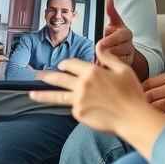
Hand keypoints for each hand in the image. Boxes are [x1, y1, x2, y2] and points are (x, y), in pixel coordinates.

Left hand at [31, 50, 151, 135]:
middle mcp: (82, 85)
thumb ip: (108, 57)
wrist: (133, 118)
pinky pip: (73, 108)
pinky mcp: (80, 115)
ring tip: (31, 94)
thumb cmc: (132, 94)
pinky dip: (74, 107)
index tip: (62, 66)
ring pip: (56, 96)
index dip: (65, 64)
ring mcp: (79, 101)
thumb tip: (99, 45)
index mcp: (92, 71)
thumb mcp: (123, 69)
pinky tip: (83, 109)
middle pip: (58, 78)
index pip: (71, 64)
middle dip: (45, 76)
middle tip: (36, 76)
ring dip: (42, 94)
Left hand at [95, 0, 134, 65]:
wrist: (125, 50)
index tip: (100, 43)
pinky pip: (116, 67)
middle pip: (117, 49)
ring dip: (106, 60)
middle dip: (106, 51)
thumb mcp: (114, 22)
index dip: (110, 40)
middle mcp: (129, 45)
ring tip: (96, 60)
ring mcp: (128, 56)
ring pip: (117, 59)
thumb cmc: (116, 35)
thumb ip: (111, 11)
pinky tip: (100, 66)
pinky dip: (108, 67)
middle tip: (96, 53)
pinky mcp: (125, 66)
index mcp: (126, 33)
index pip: (119, 36)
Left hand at [141, 70, 164, 124]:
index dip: (139, 92)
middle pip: (149, 95)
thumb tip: (141, 90)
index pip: (148, 83)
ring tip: (148, 118)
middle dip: (142, 104)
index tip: (137, 99)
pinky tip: (158, 123)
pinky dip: (160, 121)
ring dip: (150, 114)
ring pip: (155, 107)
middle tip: (139, 111)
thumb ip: (164, 82)